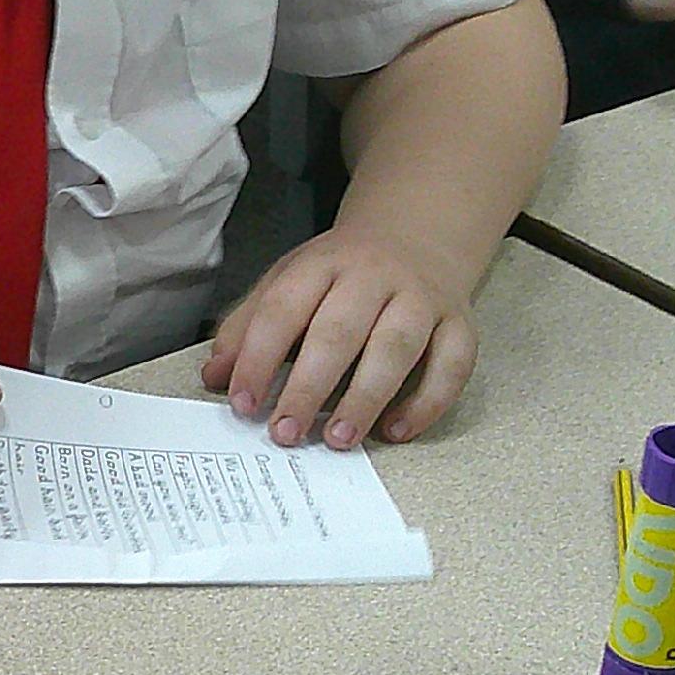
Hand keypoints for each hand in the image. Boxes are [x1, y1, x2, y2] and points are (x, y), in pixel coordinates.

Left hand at [201, 226, 474, 448]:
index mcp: (322, 262)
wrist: (416, 236)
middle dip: (309, 387)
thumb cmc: (340, 275)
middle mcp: (375, 275)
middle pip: (340, 331)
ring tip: (339, 438)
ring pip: (398, 347)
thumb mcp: (287, 283)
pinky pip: (453, 364)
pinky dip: (427, 402)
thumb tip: (214, 377)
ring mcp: (422, 297)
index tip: (243, 404)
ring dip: (366, 397)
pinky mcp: (460, 322)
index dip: (258, 358)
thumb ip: (248, 327)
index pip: (283, 309)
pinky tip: (395, 430)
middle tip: (286, 432)